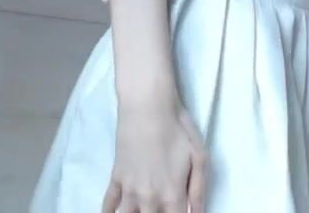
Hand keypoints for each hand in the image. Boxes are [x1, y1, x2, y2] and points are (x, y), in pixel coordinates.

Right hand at [102, 98, 207, 212]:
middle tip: (159, 208)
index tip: (179, 212)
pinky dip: (108, 212)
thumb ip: (199, 191)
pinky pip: (108, 203)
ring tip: (140, 210)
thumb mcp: (199, 158)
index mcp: (171, 195)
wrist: (147, 106)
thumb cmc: (178, 129)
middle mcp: (148, 198)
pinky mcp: (115, 177)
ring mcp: (128, 189)